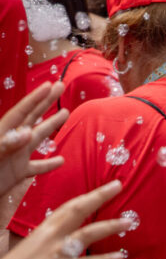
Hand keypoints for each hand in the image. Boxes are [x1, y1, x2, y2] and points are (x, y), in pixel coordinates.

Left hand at [0, 82, 68, 197]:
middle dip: (46, 102)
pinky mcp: (18, 173)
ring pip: (37, 138)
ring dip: (51, 125)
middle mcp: (11, 142)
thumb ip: (6, 145)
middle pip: (31, 118)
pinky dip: (49, 164)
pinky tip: (61, 161)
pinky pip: (37, 167)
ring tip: (65, 112)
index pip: (21, 112)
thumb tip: (28, 132)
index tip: (51, 85)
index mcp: (2, 134)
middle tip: (61, 85)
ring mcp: (15, 157)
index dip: (36, 98)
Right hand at [0, 181, 129, 258]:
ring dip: (109, 226)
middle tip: (118, 185)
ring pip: (86, 234)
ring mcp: (55, 253)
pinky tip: (119, 256)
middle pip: (77, 210)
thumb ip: (51, 244)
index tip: (107, 186)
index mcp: (44, 230)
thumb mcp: (33, 250)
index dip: (88, 196)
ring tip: (128, 222)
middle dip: (98, 196)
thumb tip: (67, 243)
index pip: (68, 208)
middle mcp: (51, 237)